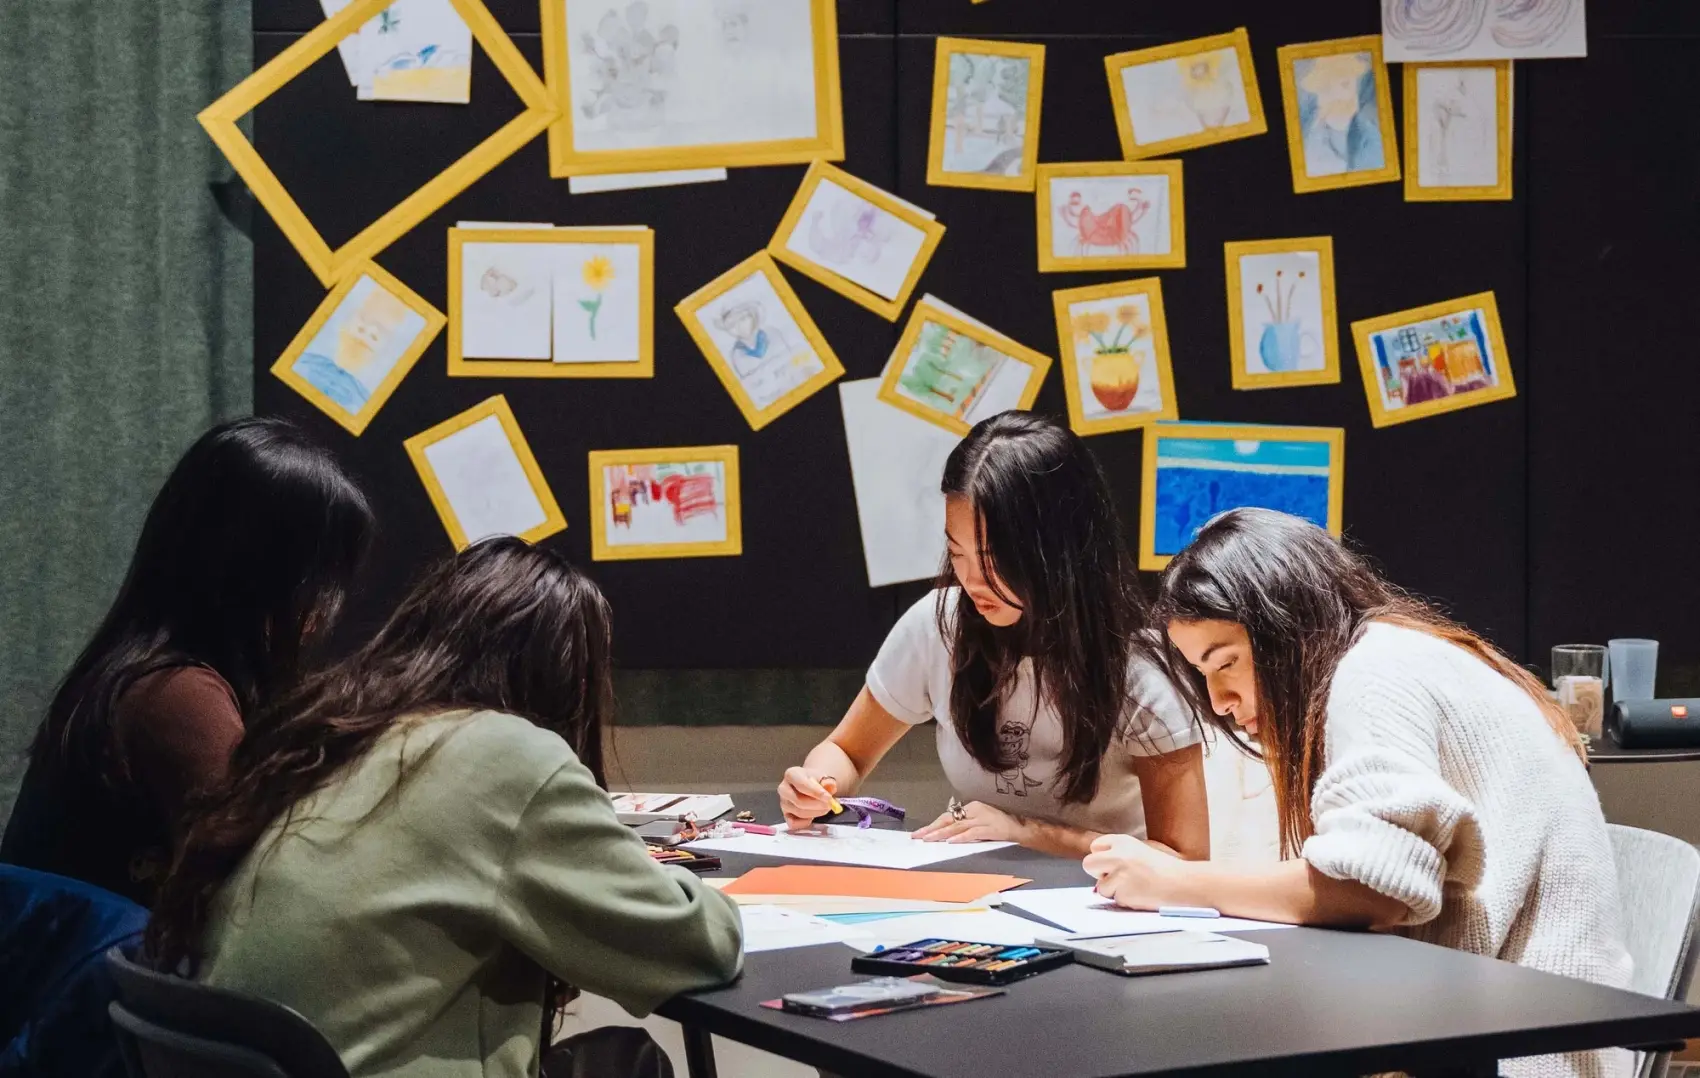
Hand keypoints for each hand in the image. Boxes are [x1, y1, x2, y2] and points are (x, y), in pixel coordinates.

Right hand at [778, 768, 838, 831]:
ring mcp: (783, 803)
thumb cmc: (816, 782)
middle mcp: (783, 788)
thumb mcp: (824, 778)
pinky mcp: (785, 815)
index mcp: (791, 774)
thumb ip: (828, 781)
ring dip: (816, 813)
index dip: (816, 792)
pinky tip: (813, 816)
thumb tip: (829, 786)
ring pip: (799, 812)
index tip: (829, 798)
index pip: (802, 784)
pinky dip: (806, 822)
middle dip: (817, 805)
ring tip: (826, 807)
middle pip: (799, 801)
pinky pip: (794, 823)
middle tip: (830, 805)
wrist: (811, 786)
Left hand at [912, 800, 1028, 843]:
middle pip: (950, 820)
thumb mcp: (980, 820)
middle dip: (932, 829)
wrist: (1021, 827)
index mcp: (972, 807)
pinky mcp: (990, 828)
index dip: (933, 824)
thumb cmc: (1000, 824)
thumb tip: (947, 824)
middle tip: (918, 836)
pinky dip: (961, 837)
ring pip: (957, 827)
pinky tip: (951, 841)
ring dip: (942, 833)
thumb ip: (965, 822)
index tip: (920, 832)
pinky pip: (972, 833)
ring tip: (929, 839)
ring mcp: (982, 819)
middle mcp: (975, 810)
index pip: (948, 816)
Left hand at [1081, 833, 1182, 909]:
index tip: (1114, 864)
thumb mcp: (1138, 852)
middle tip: (1116, 878)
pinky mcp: (1123, 891)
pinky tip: (1141, 894)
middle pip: (1088, 864)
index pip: (1095, 846)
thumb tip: (1096, 877)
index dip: (1103, 858)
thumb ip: (1117, 857)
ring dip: (1115, 891)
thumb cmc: (1164, 870)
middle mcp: (1118, 854)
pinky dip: (1125, 900)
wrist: (1184, 883)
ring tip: (1137, 886)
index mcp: (1122, 841)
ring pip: (1101, 887)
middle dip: (1098, 873)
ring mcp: (1119, 873)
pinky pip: (1115, 900)